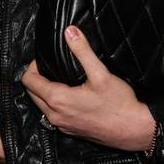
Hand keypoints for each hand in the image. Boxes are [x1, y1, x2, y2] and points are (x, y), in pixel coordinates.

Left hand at [21, 25, 155, 151]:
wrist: (134, 130)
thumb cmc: (119, 104)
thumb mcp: (101, 74)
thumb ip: (82, 51)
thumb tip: (70, 31)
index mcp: (58, 100)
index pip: (29, 81)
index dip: (32, 66)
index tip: (44, 58)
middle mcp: (55, 116)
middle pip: (31, 94)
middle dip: (36, 78)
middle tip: (50, 66)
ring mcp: (62, 126)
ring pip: (40, 106)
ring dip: (43, 91)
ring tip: (57, 78)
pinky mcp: (70, 131)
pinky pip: (52, 115)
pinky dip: (53, 104)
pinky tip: (68, 95)